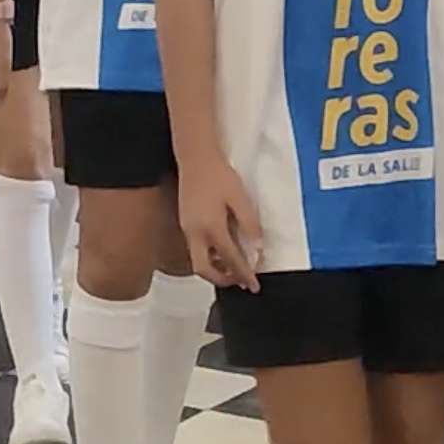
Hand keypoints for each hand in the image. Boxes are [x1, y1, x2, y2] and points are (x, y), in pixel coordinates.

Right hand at [179, 154, 263, 291]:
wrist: (195, 158)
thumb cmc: (220, 175)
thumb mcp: (240, 198)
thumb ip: (250, 224)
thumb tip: (258, 248)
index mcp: (211, 227)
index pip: (230, 259)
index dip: (244, 274)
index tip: (254, 285)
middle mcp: (195, 233)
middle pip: (204, 270)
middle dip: (222, 280)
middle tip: (240, 280)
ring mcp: (187, 230)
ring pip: (198, 261)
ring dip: (215, 270)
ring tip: (233, 268)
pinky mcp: (184, 224)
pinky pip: (196, 249)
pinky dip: (209, 257)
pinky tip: (222, 250)